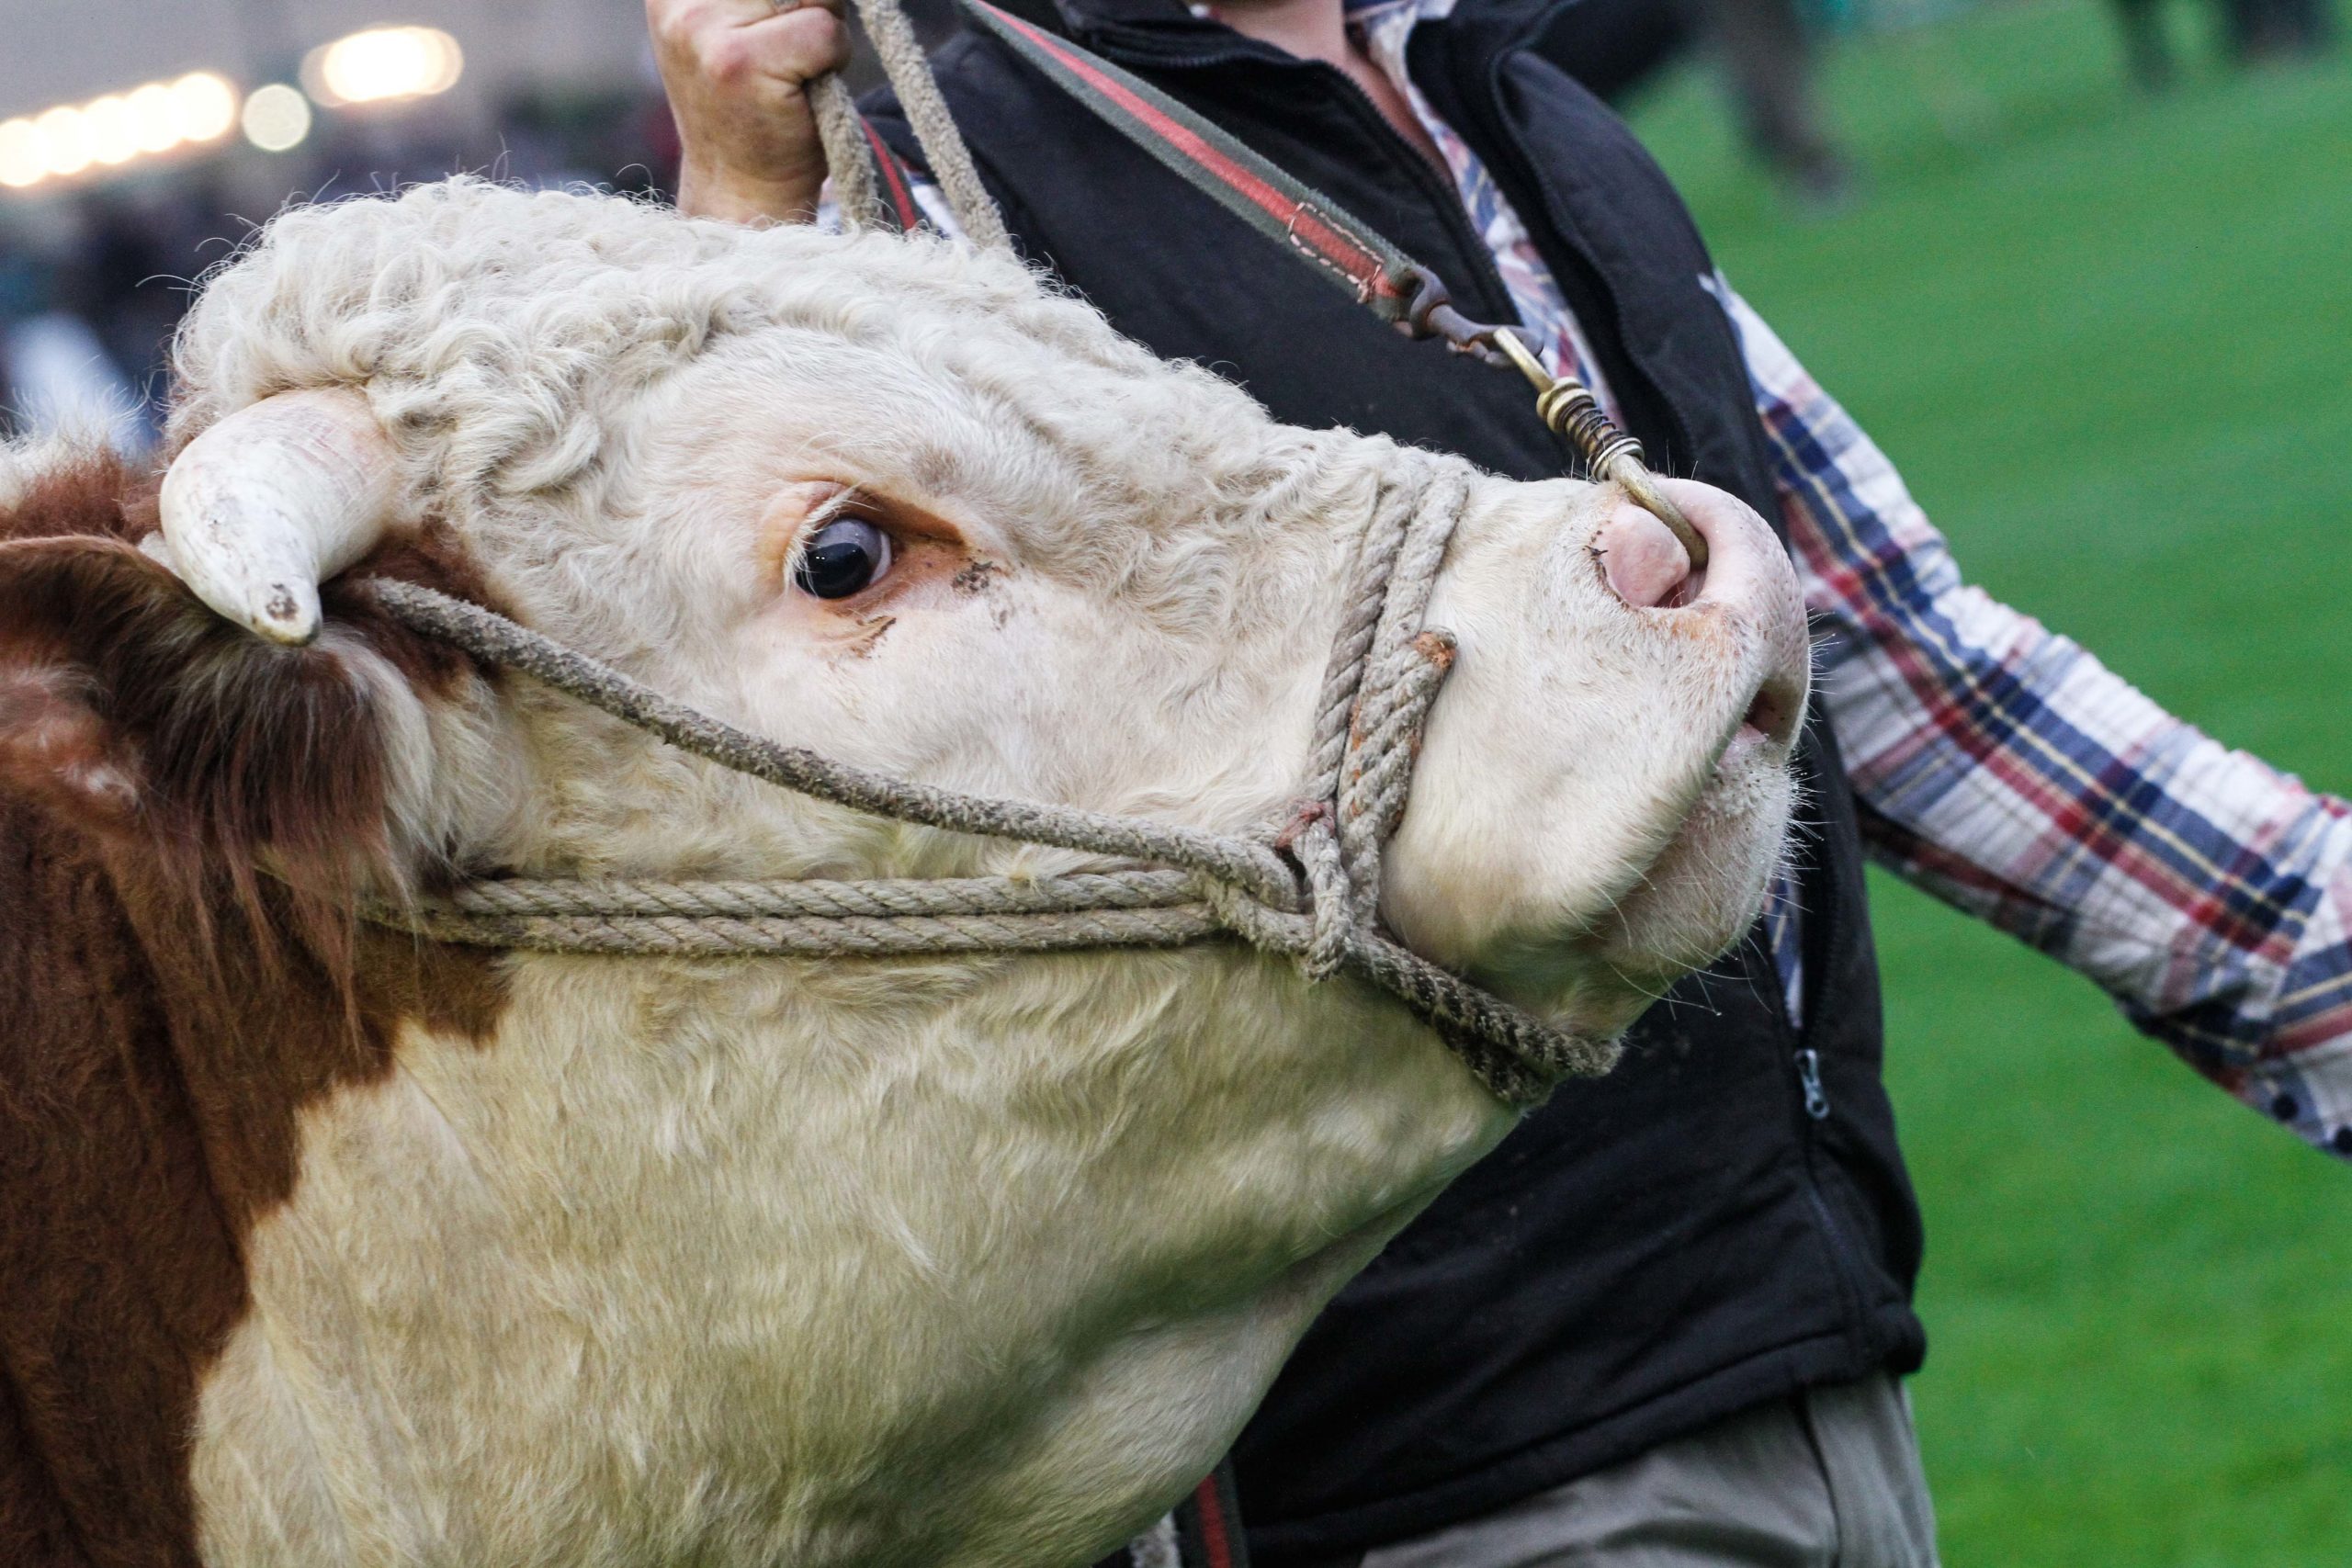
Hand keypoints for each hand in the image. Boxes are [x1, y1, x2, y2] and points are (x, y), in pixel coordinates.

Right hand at [648, 0, 851, 223]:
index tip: (783, 14)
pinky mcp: (740, 63)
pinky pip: (823, 31)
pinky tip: (805, 91)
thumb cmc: (754, 111)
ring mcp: (704, 31)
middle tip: (791, 53)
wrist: (742, 191)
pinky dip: (833, 59)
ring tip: (794, 72)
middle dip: (810, 5)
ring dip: (823, 30)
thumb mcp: (740, 30)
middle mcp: (681, 5)